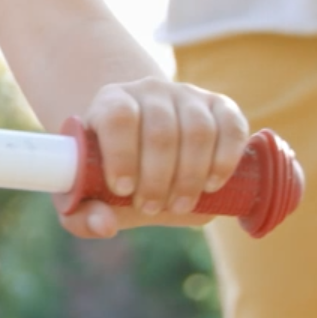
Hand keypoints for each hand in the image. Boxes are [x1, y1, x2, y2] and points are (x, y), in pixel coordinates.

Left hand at [57, 78, 247, 236]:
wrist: (144, 148)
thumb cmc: (111, 172)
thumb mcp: (88, 194)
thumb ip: (84, 215)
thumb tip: (105, 226)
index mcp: (111, 101)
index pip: (118, 116)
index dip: (122, 153)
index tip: (123, 189)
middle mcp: (150, 91)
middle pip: (160, 128)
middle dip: (158, 177)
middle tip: (151, 209)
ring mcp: (188, 95)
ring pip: (197, 129)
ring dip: (191, 175)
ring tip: (179, 205)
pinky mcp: (220, 106)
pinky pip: (231, 126)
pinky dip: (225, 158)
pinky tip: (212, 185)